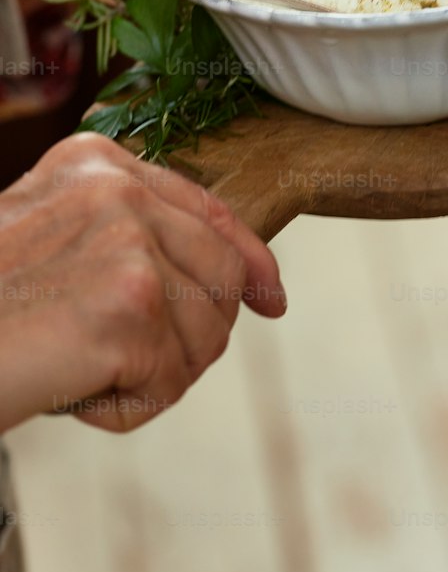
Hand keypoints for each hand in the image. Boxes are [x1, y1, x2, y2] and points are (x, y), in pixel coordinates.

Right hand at [0, 133, 285, 432]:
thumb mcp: (52, 241)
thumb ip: (130, 238)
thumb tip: (241, 279)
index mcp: (98, 163)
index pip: (209, 209)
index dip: (247, 260)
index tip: (270, 295)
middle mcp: (120, 190)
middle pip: (221, 278)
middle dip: (189, 336)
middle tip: (118, 362)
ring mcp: (128, 246)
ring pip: (206, 335)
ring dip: (152, 375)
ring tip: (77, 368)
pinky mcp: (130, 311)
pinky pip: (170, 382)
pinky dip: (122, 408)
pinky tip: (68, 390)